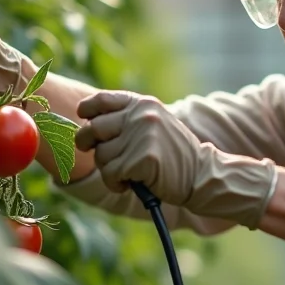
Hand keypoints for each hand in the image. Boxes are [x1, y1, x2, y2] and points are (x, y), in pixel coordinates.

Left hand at [75, 91, 276, 228]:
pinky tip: (131, 183)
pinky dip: (116, 184)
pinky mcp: (142, 159)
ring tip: (129, 173)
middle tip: (105, 158)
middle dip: (90, 146)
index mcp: (142, 104)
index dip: (87, 111)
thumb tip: (85, 125)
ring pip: (101, 156)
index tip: (85, 120)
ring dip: (109, 170)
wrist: (200, 174)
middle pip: (93, 129)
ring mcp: (142, 136)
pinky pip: (110, 174)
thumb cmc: (171, 154)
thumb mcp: (152, 126)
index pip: (101, 100)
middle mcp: (141, 115)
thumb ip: (125, 120)